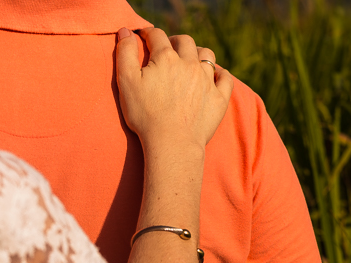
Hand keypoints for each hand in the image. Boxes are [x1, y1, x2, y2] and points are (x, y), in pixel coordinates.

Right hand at [115, 27, 233, 152]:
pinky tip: (214, 76)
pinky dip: (220, 73)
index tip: (145, 37)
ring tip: (190, 60)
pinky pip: (225, 78)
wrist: (172, 144)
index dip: (149, 34)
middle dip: (175, 41)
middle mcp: (189, 64)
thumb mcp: (126, 82)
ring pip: (207, 55)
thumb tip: (125, 29)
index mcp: (166, 58)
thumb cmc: (145, 115)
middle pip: (185, 41)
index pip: (157, 36)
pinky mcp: (219, 98)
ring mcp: (207, 80)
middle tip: (168, 48)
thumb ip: (125, 52)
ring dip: (198, 53)